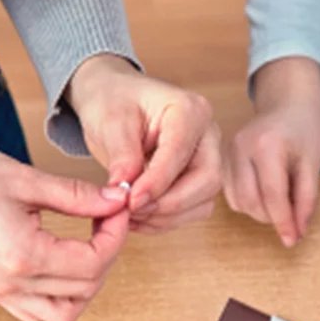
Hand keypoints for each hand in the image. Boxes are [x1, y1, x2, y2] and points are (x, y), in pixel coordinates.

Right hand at [0, 138, 129, 320]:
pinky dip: (59, 298)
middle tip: (106, 221)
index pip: (93, 263)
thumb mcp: (25, 178)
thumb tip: (116, 200)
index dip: (115, 236)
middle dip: (107, 255)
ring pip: (64, 314)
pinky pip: (37, 313)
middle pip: (86, 289)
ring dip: (86, 286)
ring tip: (87, 249)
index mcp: (22, 254)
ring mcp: (2, 292)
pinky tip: (62, 266)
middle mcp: (12, 283)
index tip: (116, 210)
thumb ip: (76, 195)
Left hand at [66, 54, 219, 233]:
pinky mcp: (199, 179)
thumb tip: (126, 193)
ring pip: (203, 200)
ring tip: (130, 216)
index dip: (157, 182)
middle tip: (132, 211)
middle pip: (206, 180)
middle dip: (169, 203)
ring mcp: (208, 158)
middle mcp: (207, 134)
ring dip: (168, 217)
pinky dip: (167, 220)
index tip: (131, 201)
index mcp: (190, 109)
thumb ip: (122, 156)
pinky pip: (193, 209)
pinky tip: (140, 218)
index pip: (180, 152)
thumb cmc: (115, 101)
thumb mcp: (111, 121)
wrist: (114, 100)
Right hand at [222, 55, 319, 246]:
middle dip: (272, 217)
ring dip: (260, 212)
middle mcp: (240, 148)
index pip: (272, 195)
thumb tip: (295, 234)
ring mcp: (227, 153)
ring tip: (281, 200)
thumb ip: (306, 200)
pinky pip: (232, 195)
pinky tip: (265, 193)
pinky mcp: (222, 160)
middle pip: (251, 202)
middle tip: (293, 215)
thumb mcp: (313, 164)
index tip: (292, 240)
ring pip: (239, 202)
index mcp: (266, 145)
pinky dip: (249, 203)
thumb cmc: (305, 129)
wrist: (289, 102)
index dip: (283, 222)